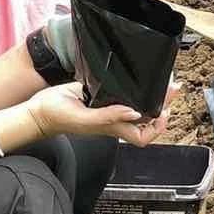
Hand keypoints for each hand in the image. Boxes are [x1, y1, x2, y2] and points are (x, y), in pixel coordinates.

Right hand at [25, 85, 168, 145]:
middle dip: (162, 104)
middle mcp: (114, 118)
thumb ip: (108, 117)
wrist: (40, 108)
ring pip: (136, 104)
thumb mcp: (84, 119)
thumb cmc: (58, 117)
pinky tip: (139, 77)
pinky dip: (133, 86)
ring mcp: (108, 106)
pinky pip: (121, 92)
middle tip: (173, 88)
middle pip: (145, 118)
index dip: (157, 127)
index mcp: (112, 127)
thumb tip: (134, 113)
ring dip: (151, 94)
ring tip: (164, 81)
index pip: (142, 136)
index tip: (164, 111)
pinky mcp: (100, 93)